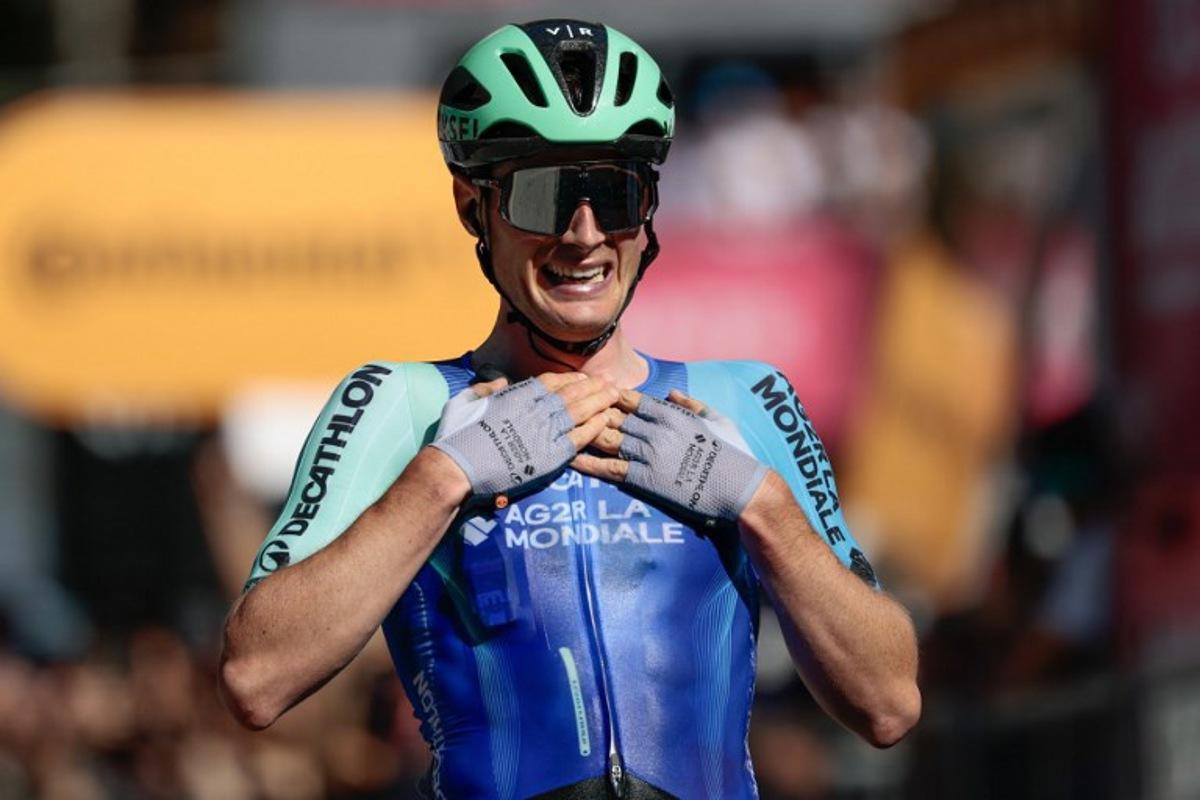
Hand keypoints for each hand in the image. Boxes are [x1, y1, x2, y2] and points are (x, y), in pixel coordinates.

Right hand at [429, 372, 617, 498]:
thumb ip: (485, 389)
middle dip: (593, 386)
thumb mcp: (466, 402)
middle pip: (572, 393)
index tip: (584, 377)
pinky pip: (579, 437)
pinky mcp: (550, 455)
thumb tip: (499, 382)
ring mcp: (544, 431)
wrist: (457, 467)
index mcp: (516, 394)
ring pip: (580, 412)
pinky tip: (606, 421)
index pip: (550, 382)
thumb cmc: (456, 435)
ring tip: (617, 396)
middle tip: (611, 383)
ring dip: (600, 402)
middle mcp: (534, 409)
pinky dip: (594, 427)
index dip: (570, 378)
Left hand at [573, 388, 768, 523]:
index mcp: (671, 413)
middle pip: (612, 416)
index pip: (630, 399)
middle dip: (589, 412)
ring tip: (560, 430)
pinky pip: (609, 469)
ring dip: (583, 433)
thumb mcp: (716, 419)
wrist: (741, 488)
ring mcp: (649, 454)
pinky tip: (568, 458)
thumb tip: (671, 392)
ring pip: (606, 439)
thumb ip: (691, 403)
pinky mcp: (646, 480)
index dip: (608, 395)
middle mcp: (656, 430)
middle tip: (567, 411)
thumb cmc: (733, 452)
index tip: (592, 393)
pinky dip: (587, 463)